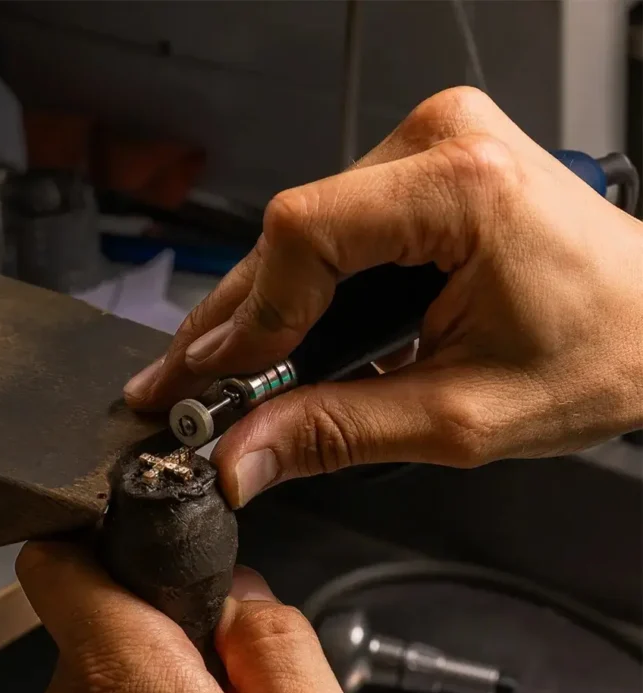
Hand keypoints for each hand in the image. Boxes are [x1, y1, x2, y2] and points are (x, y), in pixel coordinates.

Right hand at [124, 87, 642, 507]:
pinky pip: (338, 228)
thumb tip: (241, 457)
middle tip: (185, 390)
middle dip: (236, 324)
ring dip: (263, 310)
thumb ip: (336, 432)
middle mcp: (442, 142)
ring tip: (218, 375)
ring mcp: (434, 146)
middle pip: (293, 233)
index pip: (304, 235)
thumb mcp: (460, 415)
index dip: (246, 318)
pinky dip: (303, 290)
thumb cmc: (601, 356)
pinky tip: (271, 340)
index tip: (211, 385)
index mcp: (463, 187)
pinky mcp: (429, 168)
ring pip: (306, 233)